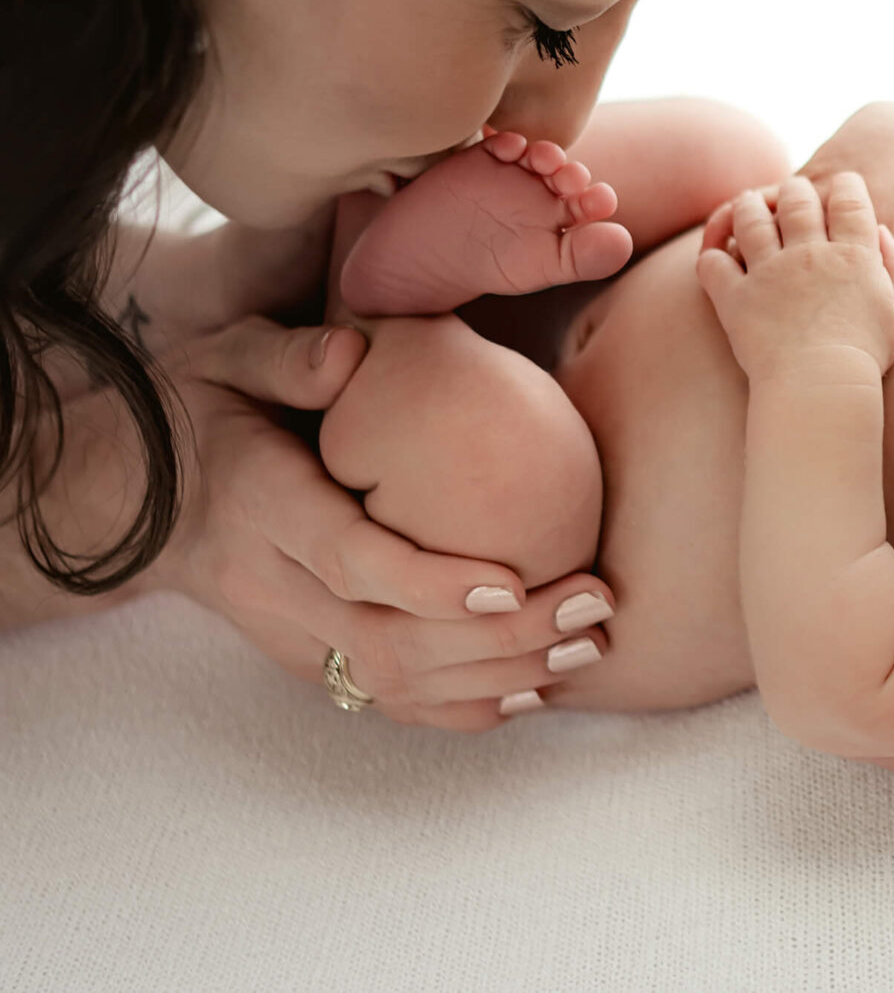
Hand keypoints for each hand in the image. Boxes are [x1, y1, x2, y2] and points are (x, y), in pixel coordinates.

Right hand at [150, 316, 617, 731]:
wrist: (135, 501)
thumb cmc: (204, 412)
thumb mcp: (226, 360)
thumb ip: (288, 356)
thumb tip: (351, 350)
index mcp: (261, 508)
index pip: (346, 562)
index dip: (428, 583)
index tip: (512, 581)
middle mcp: (274, 586)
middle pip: (390, 639)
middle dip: (502, 637)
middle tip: (595, 604)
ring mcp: (290, 636)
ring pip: (396, 684)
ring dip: (503, 676)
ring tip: (591, 646)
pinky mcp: (309, 660)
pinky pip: (388, 701)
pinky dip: (464, 707)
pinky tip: (538, 688)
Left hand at [697, 174, 893, 380]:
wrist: (821, 386)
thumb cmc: (867, 353)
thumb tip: (881, 234)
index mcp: (853, 253)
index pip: (848, 198)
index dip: (846, 186)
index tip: (843, 190)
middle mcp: (808, 253)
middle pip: (796, 197)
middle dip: (795, 190)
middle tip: (794, 195)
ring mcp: (768, 272)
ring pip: (749, 217)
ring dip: (748, 207)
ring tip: (749, 206)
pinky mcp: (736, 297)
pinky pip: (713, 263)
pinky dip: (712, 254)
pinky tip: (718, 254)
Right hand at [703, 103, 893, 297]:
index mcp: (862, 216)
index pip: (834, 260)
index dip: (815, 298)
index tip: (800, 330)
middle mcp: (828, 203)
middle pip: (786, 240)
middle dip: (766, 275)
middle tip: (753, 315)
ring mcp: (805, 189)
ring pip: (760, 218)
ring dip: (736, 245)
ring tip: (720, 283)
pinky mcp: (788, 183)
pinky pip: (751, 203)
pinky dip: (728, 222)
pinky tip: (713, 251)